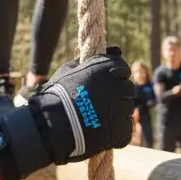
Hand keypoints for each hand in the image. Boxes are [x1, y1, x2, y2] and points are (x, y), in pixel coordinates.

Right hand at [0, 47, 134, 179]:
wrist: (53, 122)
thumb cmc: (58, 93)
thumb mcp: (69, 70)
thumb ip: (90, 61)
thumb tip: (111, 50)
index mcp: (106, 69)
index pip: (123, 68)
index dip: (115, 74)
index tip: (106, 81)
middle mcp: (117, 86)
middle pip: (127, 88)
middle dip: (117, 93)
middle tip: (99, 100)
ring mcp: (122, 109)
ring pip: (127, 108)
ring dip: (117, 111)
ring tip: (96, 115)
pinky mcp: (122, 129)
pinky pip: (126, 127)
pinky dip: (117, 128)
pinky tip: (101, 127)